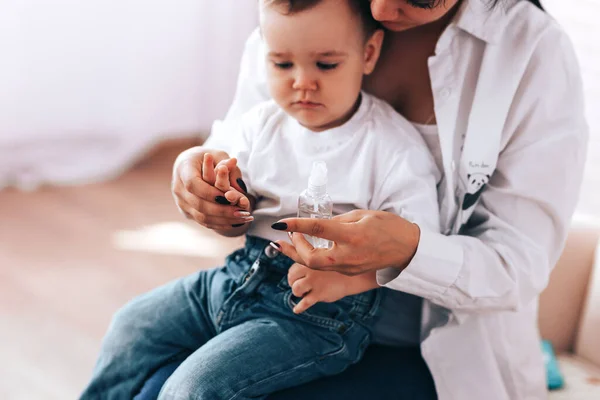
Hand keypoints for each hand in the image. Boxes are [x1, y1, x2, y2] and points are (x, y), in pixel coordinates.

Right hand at [171, 146, 252, 230]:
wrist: (191, 165)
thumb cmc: (209, 158)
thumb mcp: (220, 155)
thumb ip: (230, 168)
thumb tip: (240, 185)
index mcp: (183, 169)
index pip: (193, 184)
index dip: (210, 193)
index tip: (230, 196)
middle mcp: (178, 187)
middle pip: (198, 204)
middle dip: (222, 210)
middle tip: (242, 212)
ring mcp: (181, 202)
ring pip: (201, 216)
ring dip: (224, 220)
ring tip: (242, 218)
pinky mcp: (186, 212)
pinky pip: (203, 221)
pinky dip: (220, 224)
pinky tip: (235, 222)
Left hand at [272, 210, 419, 275]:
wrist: (407, 249)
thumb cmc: (389, 227)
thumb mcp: (363, 215)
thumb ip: (338, 220)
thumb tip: (318, 224)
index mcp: (353, 235)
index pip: (318, 229)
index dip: (297, 225)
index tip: (281, 223)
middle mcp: (348, 254)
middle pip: (311, 259)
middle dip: (294, 248)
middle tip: (286, 235)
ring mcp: (348, 267)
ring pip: (315, 265)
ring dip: (299, 254)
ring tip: (289, 242)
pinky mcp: (349, 272)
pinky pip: (325, 267)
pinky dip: (312, 257)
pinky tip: (308, 249)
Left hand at [287, 263, 370, 313]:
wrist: (354, 275)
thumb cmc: (338, 268)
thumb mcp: (323, 260)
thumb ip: (310, 263)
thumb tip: (298, 268)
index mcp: (310, 260)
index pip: (293, 268)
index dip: (293, 274)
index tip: (296, 276)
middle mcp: (310, 271)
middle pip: (291, 278)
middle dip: (293, 282)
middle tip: (300, 284)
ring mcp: (314, 283)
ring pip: (296, 290)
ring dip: (297, 292)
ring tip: (304, 292)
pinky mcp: (319, 294)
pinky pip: (305, 303)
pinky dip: (299, 307)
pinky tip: (297, 309)